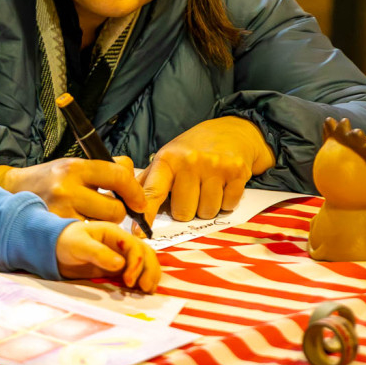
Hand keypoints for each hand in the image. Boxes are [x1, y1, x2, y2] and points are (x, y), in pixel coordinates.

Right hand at [0, 157, 145, 222]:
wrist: (13, 192)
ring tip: (90, 215)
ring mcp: (61, 212)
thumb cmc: (51, 178)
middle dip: (117, 211)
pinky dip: (90, 233)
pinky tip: (81, 225)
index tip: (139, 201)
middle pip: (115, 208)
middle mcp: (67, 188)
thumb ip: (105, 168)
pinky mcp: (57, 231)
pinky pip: (89, 236)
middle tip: (106, 208)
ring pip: (103, 226)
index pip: (117, 175)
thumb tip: (132, 174)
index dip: (134, 190)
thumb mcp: (75, 164)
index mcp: (75, 167)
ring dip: (104, 224)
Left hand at [56, 221, 160, 291]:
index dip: (136, 263)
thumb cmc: (66, 242)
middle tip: (144, 288)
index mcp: (114, 233)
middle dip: (149, 270)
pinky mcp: (119, 268)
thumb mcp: (79, 245)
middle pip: (145, 253)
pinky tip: (142, 291)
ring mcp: (122, 255)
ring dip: (150, 275)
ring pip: (145, 262)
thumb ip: (98, 253)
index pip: (134, 245)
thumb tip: (120, 264)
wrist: (56, 249)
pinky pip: (137, 272)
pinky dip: (143, 279)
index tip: (129, 281)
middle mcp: (121, 243)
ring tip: (147, 291)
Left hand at [140, 117, 274, 226]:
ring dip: (206, 206)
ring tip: (207, 187)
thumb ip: (148, 182)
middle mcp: (190, 161)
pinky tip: (223, 185)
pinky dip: (226, 202)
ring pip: (206, 213)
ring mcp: (215, 166)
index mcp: (168, 159)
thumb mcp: (167, 158)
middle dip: (186, 209)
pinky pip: (228, 206)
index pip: (154, 192)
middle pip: (183, 212)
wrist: (230, 131)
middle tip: (191, 191)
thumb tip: (128, 204)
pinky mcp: (237, 172)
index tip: (139, 232)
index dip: (147, 214)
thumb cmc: (191, 150)